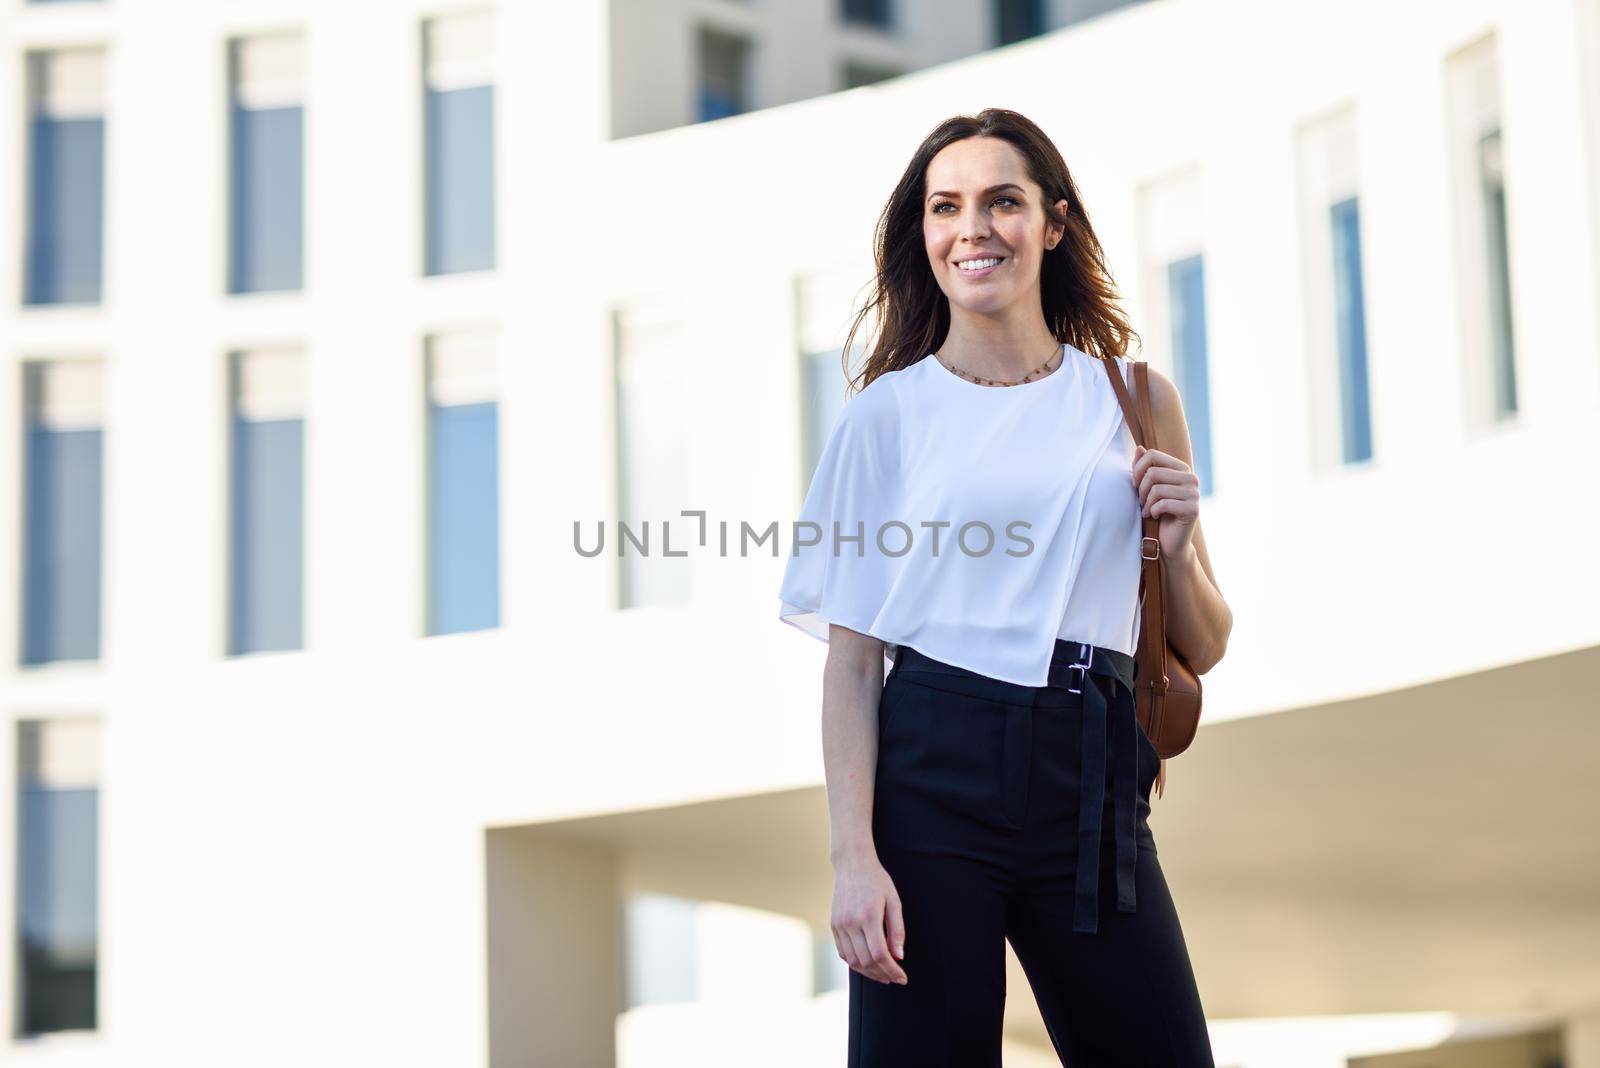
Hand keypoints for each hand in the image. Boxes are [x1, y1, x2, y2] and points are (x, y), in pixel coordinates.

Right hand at [831, 853, 907, 985]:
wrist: (852, 865)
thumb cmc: (877, 881)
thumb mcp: (894, 901)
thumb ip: (897, 930)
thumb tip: (899, 956)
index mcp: (868, 916)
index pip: (879, 954)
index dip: (892, 970)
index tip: (902, 978)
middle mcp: (851, 922)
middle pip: (866, 961)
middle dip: (882, 974)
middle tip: (894, 978)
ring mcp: (839, 925)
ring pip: (853, 960)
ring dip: (868, 972)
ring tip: (882, 975)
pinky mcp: (834, 925)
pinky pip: (843, 952)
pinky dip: (855, 963)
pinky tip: (867, 964)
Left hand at [1131, 443, 1198, 560]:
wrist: (1168, 542)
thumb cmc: (1156, 512)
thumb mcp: (1147, 488)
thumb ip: (1144, 468)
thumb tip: (1140, 448)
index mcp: (1181, 468)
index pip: (1153, 455)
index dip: (1137, 469)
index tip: (1135, 485)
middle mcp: (1191, 478)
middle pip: (1153, 472)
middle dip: (1141, 489)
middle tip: (1142, 502)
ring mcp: (1194, 493)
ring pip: (1157, 489)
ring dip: (1146, 503)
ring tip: (1148, 510)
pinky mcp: (1193, 509)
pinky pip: (1164, 503)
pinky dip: (1153, 511)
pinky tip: (1155, 516)